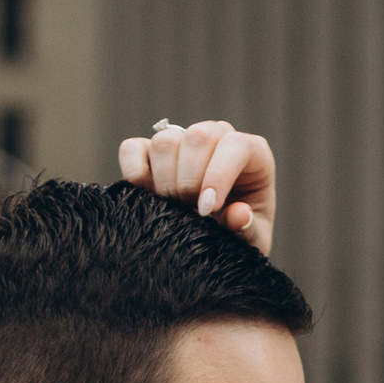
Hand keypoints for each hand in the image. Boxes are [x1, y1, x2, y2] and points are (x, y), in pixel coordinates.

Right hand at [116, 116, 277, 253]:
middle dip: (190, 181)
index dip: (218, 174)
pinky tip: (150, 198)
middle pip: (197, 137)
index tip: (206, 209)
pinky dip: (135, 173)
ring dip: (165, 180)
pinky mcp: (148, 152)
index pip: (234, 145)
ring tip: (174, 208)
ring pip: (165, 142)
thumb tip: (239, 214)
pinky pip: (132, 149)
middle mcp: (217, 138)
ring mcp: (181, 141)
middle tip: (190, 212)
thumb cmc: (239, 235)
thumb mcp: (251, 241)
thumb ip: (249, 229)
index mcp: (251, 153)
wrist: (213, 245)